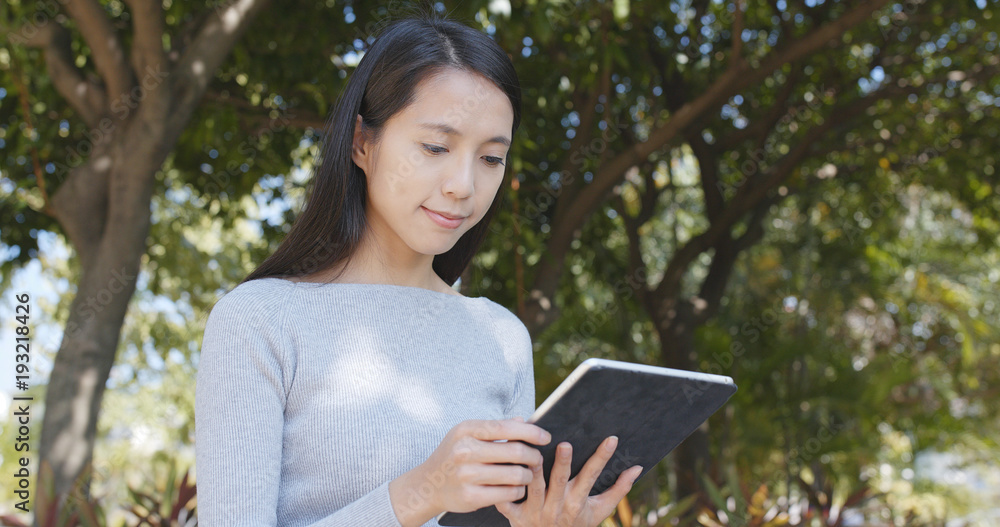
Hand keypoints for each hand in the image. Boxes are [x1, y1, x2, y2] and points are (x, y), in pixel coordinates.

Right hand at [412, 417, 551, 514]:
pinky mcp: (470, 497)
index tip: (546, 437)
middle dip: (533, 455)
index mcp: (466, 430)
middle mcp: (464, 450)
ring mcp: (466, 475)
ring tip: (527, 474)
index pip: (506, 427)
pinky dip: (518, 491)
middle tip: (537, 458)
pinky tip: (516, 488)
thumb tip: (524, 420)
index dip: (531, 432)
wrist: (427, 484)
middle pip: (515, 451)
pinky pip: (508, 493)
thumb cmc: (454, 455)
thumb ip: (495, 428)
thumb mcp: (468, 435)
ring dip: (528, 475)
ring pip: (515, 474)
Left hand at [495, 426, 642, 526]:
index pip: (592, 476)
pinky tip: (502, 466)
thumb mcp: (599, 510)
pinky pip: (507, 502)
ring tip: (533, 451)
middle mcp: (557, 505)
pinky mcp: (516, 515)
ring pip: (534, 488)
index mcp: (578, 501)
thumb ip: (618, 490)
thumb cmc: (578, 523)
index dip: (602, 457)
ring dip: (533, 470)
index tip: (611, 439)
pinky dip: (503, 487)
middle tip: (565, 444)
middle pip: (560, 481)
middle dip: (563, 463)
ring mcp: (536, 511)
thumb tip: (637, 468)